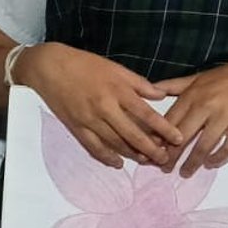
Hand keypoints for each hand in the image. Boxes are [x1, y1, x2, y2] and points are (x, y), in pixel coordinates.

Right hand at [13, 43, 183, 167]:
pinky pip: (93, 147)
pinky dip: (106, 157)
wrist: (49, 68)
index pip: (146, 114)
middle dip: (152, 149)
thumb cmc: (84, 64)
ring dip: (133, 154)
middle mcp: (105, 107)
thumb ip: (139, 83)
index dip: (164, 128)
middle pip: (133, 134)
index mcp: (118, 90)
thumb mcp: (115, 68)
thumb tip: (161, 95)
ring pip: (115, 143)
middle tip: (165, 158)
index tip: (178, 138)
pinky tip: (118, 163)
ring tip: (147, 161)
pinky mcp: (76, 127)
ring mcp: (89, 119)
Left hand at [153, 60, 227, 177]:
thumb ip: (173, 85)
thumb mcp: (197, 77)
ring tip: (185, 173)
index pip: (170, 121)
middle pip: (183, 136)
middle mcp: (206, 106)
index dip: (159, 138)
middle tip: (164, 168)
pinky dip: (219, 159)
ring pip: (204, 145)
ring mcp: (225, 116)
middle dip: (172, 156)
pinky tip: (211, 164)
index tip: (152, 151)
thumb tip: (151, 90)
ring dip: (193, 162)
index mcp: (192, 95)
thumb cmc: (227, 75)